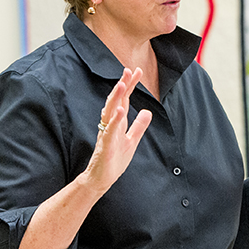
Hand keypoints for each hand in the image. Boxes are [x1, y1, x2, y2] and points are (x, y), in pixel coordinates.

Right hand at [80, 68, 152, 194]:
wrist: (101, 179)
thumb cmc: (114, 160)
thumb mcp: (132, 141)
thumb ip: (139, 126)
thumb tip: (147, 111)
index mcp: (117, 122)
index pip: (124, 100)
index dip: (129, 85)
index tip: (136, 71)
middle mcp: (110, 124)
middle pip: (116, 101)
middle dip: (122, 85)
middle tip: (129, 70)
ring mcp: (106, 133)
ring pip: (110, 112)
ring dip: (116, 98)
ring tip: (122, 84)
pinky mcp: (105, 145)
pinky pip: (109, 130)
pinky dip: (114, 120)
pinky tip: (120, 110)